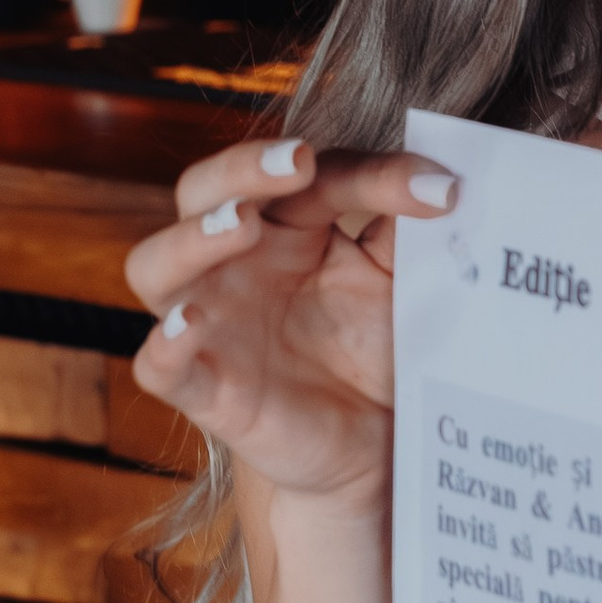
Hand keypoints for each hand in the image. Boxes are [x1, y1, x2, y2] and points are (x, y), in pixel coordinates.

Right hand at [123, 138, 460, 506]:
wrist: (375, 442)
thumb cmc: (373, 346)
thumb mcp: (396, 281)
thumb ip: (408, 230)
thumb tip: (445, 178)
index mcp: (284, 223)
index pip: (306, 177)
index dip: (369, 175)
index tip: (437, 187)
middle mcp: (234, 261)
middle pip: (203, 192)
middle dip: (242, 169)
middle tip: (298, 161)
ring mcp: (209, 322)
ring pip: (156, 265)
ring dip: (193, 239)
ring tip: (241, 225)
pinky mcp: (205, 389)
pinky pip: (158, 364)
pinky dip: (165, 342)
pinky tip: (192, 323)